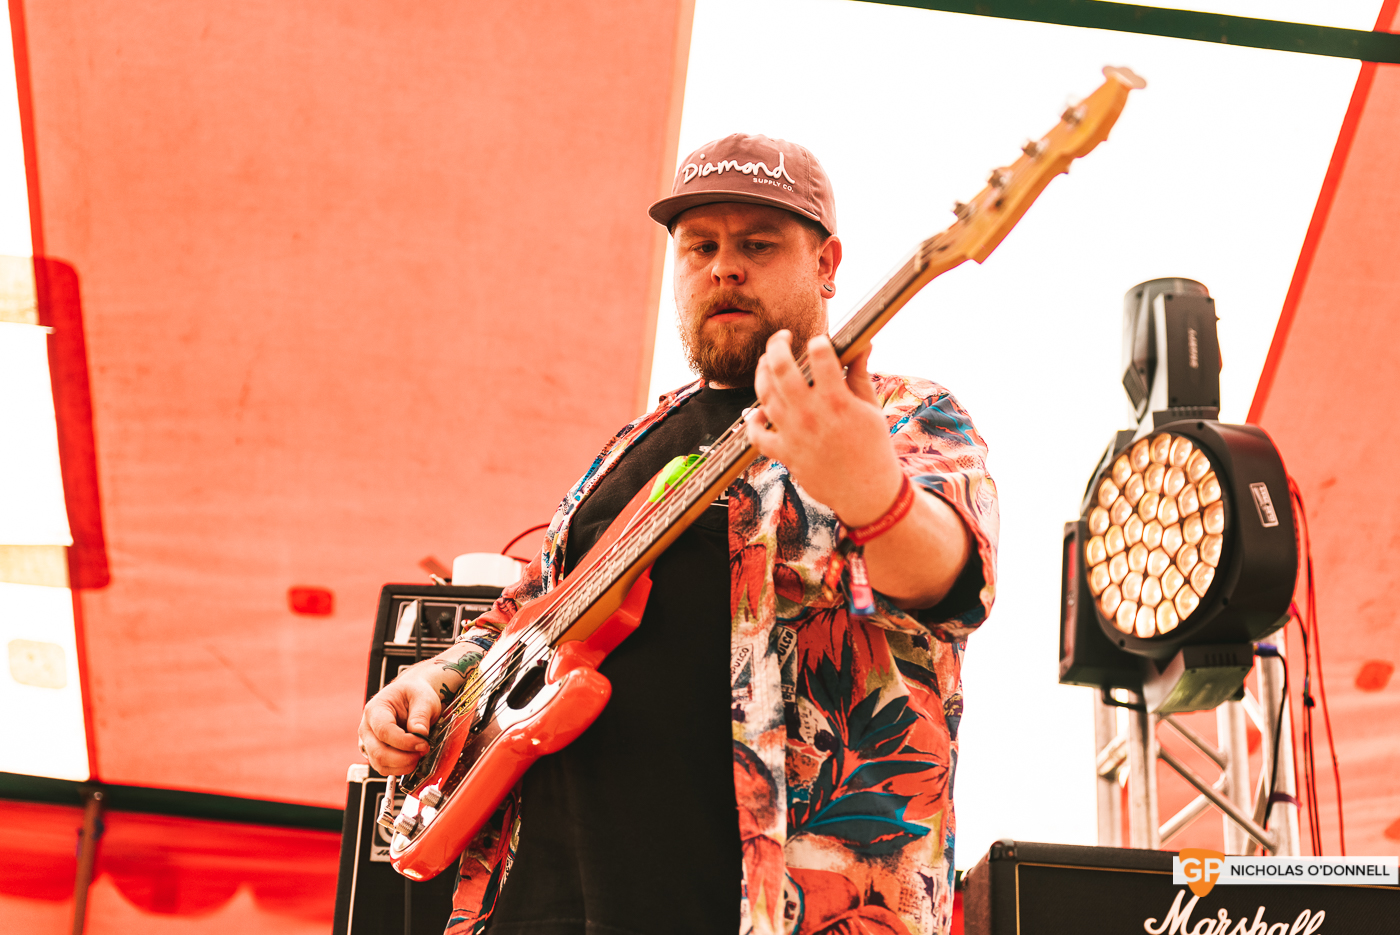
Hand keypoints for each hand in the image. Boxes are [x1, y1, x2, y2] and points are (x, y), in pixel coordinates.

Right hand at [358, 672, 440, 775]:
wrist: (410, 696)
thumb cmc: (414, 694)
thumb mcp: (423, 698)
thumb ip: (421, 716)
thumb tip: (420, 734)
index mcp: (375, 710)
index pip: (384, 731)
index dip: (404, 742)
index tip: (423, 743)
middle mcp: (367, 728)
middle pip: (378, 753)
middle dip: (404, 758)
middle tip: (423, 751)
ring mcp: (369, 742)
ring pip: (380, 764)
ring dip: (403, 765)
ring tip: (419, 754)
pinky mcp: (376, 753)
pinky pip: (384, 768)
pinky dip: (400, 769)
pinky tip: (413, 759)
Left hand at [746, 331, 902, 525]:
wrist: (866, 493)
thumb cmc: (873, 449)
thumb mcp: (871, 408)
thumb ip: (860, 374)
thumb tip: (863, 343)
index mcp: (837, 401)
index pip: (820, 356)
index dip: (818, 342)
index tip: (819, 341)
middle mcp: (810, 414)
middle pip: (780, 368)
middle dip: (777, 344)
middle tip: (781, 337)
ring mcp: (793, 434)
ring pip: (764, 394)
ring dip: (762, 373)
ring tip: (767, 364)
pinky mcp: (784, 453)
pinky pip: (757, 435)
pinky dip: (753, 422)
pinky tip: (758, 412)